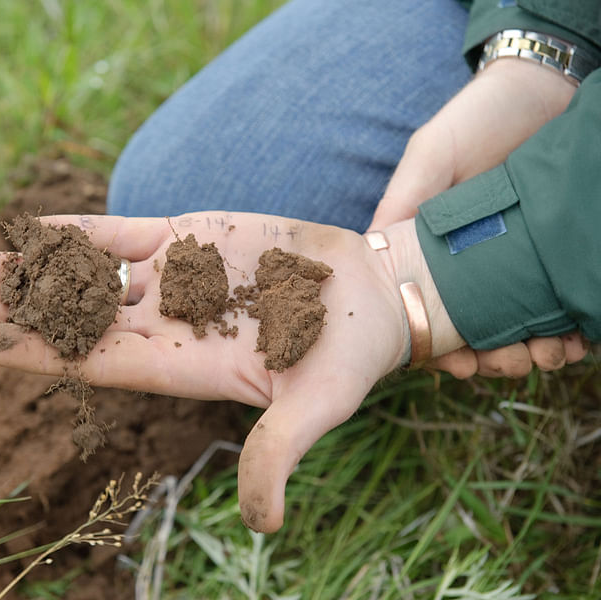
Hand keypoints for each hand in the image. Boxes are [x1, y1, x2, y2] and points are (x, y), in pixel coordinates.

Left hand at [0, 212, 463, 531]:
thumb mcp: (318, 407)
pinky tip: (31, 229)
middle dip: (15, 310)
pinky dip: (77, 232)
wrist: (372, 294)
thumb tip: (265, 526)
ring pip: (87, 275)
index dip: (46, 353)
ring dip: (29, 271)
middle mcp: (167, 324)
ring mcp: (174, 279)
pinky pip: (122, 234)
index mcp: (186, 366)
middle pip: (76, 319)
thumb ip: (281, 452)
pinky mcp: (190, 238)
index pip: (100, 362)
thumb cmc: (350, 355)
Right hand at [368, 58, 584, 376]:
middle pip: (473, 333)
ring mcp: (508, 265)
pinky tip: (574, 337)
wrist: (539, 91)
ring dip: (532, 352)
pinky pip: (553, 307)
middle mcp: (465, 266)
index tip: (460, 368)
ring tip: (552, 351)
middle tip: (519, 362)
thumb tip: (374, 243)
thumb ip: (404, 197)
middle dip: (494, 359)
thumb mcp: (431, 154)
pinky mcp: (545, 259)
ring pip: (514, 328)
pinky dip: (564, 331)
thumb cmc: (475, 120)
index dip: (439, 349)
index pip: (424, 312)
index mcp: (428, 251)